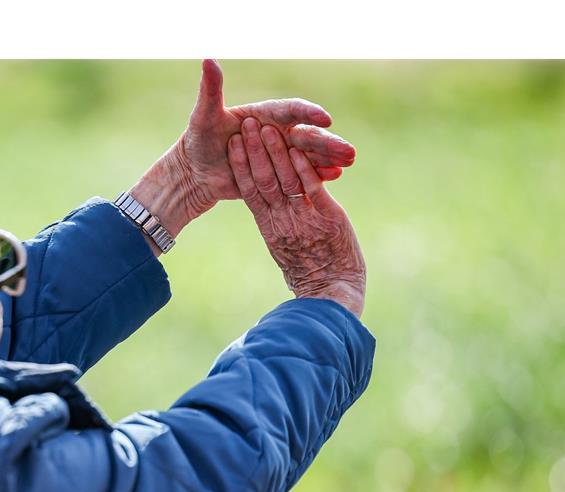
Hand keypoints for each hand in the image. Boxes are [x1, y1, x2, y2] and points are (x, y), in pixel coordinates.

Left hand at [175, 59, 356, 218]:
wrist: (196, 171)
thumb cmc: (199, 139)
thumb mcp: (204, 115)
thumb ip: (211, 90)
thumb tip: (208, 59)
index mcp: (266, 114)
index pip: (292, 110)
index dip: (308, 113)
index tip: (324, 118)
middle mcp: (278, 133)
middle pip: (307, 135)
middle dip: (328, 141)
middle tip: (348, 149)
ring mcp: (279, 156)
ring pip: (308, 155)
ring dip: (329, 158)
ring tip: (347, 162)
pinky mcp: (277, 175)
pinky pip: (300, 176)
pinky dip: (317, 176)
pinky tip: (334, 177)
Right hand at [228, 117, 366, 317]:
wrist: (331, 293)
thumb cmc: (311, 276)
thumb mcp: (285, 250)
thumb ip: (278, 227)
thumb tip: (270, 210)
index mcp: (270, 229)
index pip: (250, 192)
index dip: (241, 167)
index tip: (233, 145)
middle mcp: (283, 221)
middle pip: (263, 181)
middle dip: (254, 151)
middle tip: (245, 124)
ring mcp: (304, 218)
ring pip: (284, 180)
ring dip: (275, 152)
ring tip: (267, 128)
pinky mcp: (328, 217)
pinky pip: (311, 188)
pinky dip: (303, 166)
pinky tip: (296, 147)